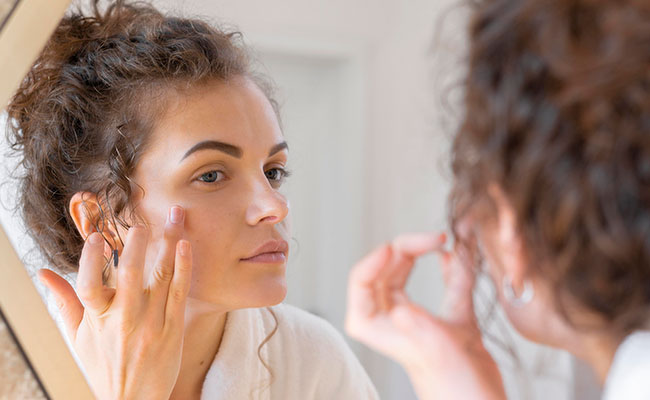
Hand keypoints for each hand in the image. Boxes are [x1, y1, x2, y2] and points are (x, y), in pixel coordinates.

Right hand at [38, 206, 191, 399]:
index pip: (88, 285)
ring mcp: (152, 322)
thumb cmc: (103, 365)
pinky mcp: (173, 327)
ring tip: (175, 217)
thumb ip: (63, 302)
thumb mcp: (78, 337)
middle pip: (129, 275)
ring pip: (161, 276)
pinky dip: (184, 267)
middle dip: (136, 245)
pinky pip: (180, 291)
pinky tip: (186, 245)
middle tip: (141, 224)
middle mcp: (124, 319)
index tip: (95, 237)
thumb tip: (42, 273)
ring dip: (169, 243)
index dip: (90, 260)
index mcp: (97, 319)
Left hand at [345, 232, 505, 399]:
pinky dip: (450, 268)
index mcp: (374, 325)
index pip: (361, 281)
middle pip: (386, 269)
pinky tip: (456, 256)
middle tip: (436, 238)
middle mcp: (391, 319)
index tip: (396, 247)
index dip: (375, 258)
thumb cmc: (457, 389)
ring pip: (410, 273)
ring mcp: (417, 318)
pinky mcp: (444, 320)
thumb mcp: (436, 353)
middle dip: (408, 248)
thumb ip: (419, 328)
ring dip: (425, 253)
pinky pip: (442, 284)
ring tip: (444, 241)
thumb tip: (401, 309)